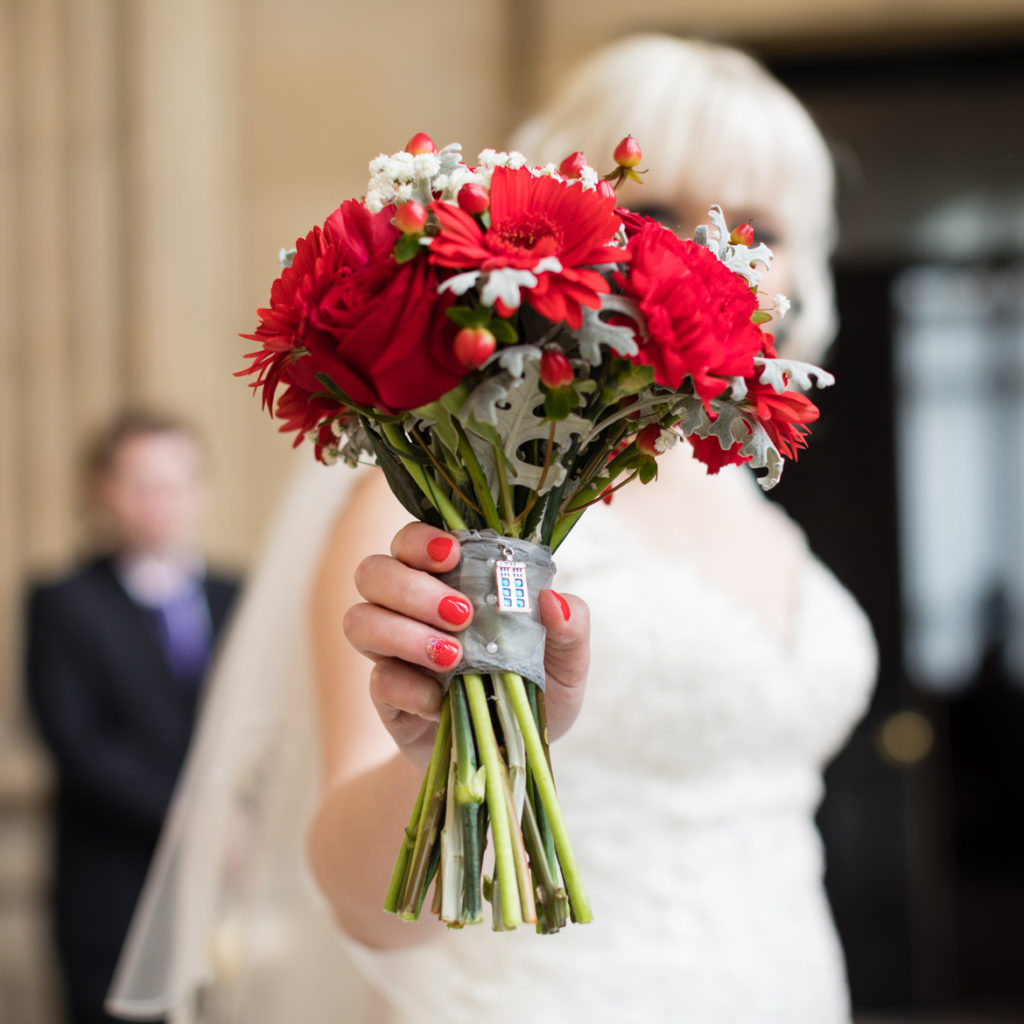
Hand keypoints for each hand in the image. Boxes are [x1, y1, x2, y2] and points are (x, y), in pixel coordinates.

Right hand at [344, 522, 589, 766]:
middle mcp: (411, 608)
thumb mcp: (568, 662)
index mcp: (451, 581)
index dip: (420, 540)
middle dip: (410, 587)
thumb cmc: (535, 689)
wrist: (512, 753)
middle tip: (460, 614)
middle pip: (373, 572)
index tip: (452, 554)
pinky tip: (441, 700)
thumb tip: (553, 601)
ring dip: (402, 632)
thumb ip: (571, 626)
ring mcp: (394, 651)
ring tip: (452, 656)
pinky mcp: (388, 695)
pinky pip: (378, 679)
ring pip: (359, 620)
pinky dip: (409, 686)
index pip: (412, 540)